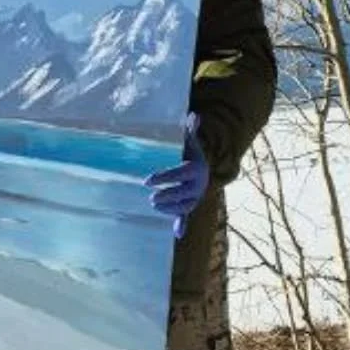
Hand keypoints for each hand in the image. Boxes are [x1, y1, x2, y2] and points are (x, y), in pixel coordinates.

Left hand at [144, 112, 209, 238]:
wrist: (201, 168)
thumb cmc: (189, 153)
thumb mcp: (189, 142)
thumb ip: (190, 130)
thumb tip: (194, 115)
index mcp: (196, 168)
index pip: (179, 174)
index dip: (164, 177)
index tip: (148, 180)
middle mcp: (198, 184)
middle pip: (183, 192)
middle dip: (168, 195)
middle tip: (151, 197)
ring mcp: (195, 196)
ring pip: (185, 205)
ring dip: (170, 208)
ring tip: (154, 205)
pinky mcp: (190, 205)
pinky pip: (187, 215)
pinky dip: (182, 225)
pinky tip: (177, 234)